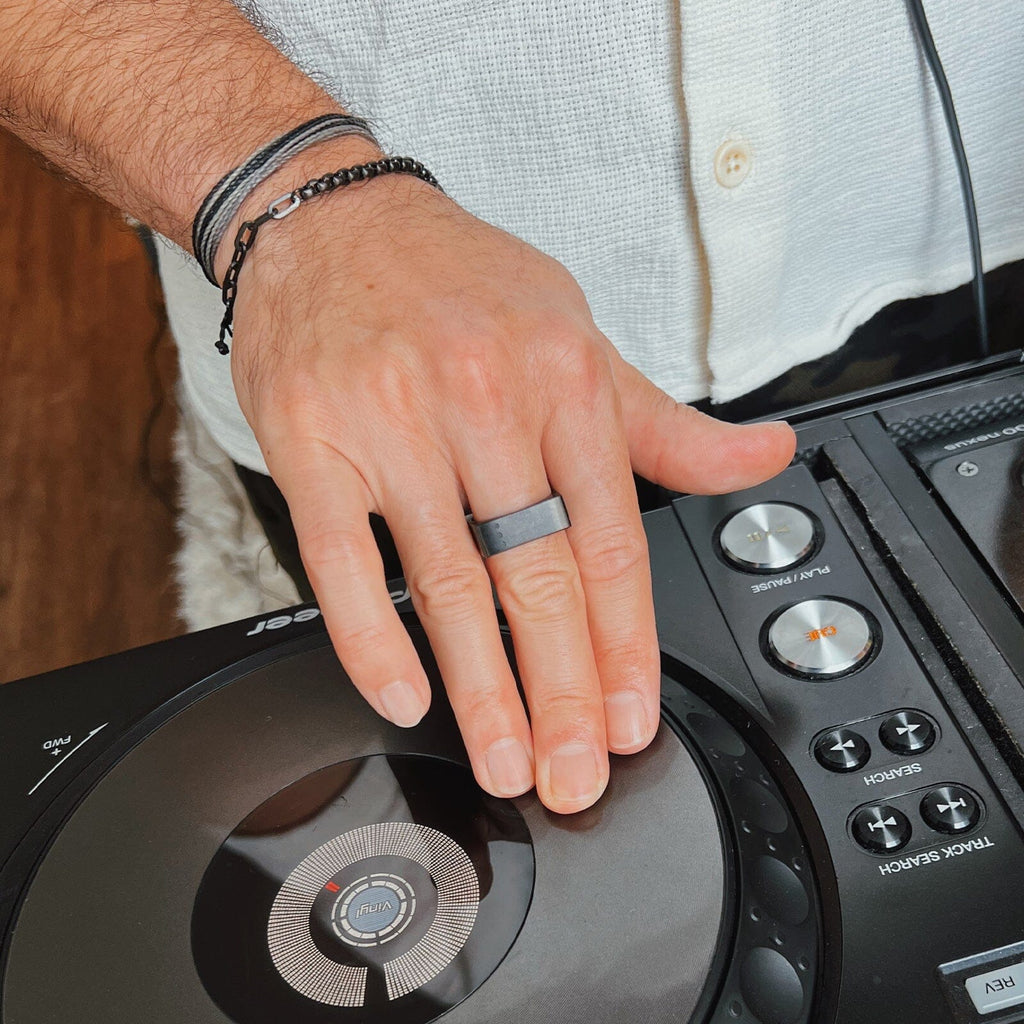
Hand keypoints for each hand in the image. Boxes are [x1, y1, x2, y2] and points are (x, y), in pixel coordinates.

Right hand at [227, 169, 794, 812]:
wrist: (331, 218)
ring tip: (505, 758)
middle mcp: (482, 402)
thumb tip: (763, 457)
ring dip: (481, 688)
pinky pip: (339, 560)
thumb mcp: (580, 337)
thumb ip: (666, 424)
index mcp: (563, 380)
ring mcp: (391, 425)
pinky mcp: (311, 442)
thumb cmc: (458, 284)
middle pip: (537, 577)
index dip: (626, 645)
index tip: (630, 719)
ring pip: (448, 582)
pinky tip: (404, 694)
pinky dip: (372, 637)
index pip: (612, 542)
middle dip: (563, 691)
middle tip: (572, 772)